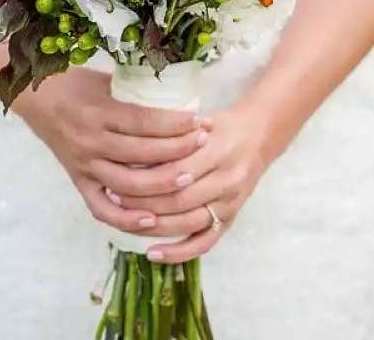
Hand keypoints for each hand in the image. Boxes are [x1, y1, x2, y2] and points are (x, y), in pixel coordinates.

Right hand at [13, 67, 209, 234]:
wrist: (36, 98)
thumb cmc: (77, 85)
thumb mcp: (108, 81)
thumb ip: (139, 95)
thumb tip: (183, 99)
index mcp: (98, 113)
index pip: (145, 122)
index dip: (176, 124)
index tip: (200, 120)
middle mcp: (90, 142)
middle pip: (142, 154)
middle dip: (178, 151)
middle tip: (205, 144)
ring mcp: (84, 166)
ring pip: (128, 185)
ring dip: (161, 184)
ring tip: (190, 177)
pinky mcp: (78, 182)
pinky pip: (102, 209)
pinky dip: (127, 218)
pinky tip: (153, 219)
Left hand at [109, 103, 278, 263]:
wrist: (259, 136)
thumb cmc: (221, 125)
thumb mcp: (198, 120)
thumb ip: (170, 134)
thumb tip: (129, 151)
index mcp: (218, 150)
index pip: (176, 171)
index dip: (145, 179)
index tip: (116, 179)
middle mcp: (227, 179)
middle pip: (179, 200)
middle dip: (143, 203)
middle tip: (114, 200)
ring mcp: (230, 202)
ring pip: (188, 223)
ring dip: (155, 227)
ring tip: (126, 223)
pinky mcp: (231, 219)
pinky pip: (205, 243)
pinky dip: (179, 252)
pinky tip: (153, 253)